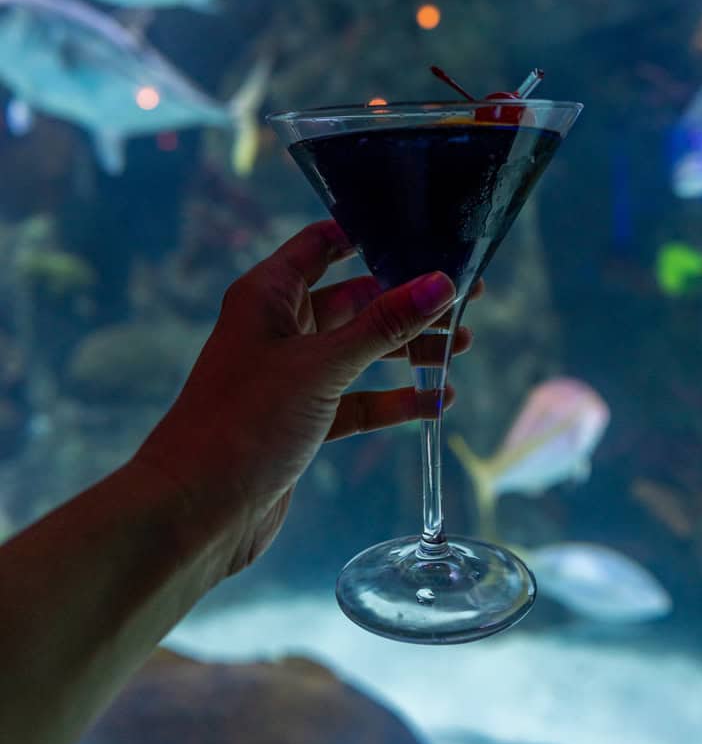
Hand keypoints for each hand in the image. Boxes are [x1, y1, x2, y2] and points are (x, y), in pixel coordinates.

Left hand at [134, 220, 476, 575]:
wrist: (194, 510)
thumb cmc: (243, 423)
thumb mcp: (321, 366)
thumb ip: (383, 325)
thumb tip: (441, 284)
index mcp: (268, 295)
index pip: (321, 245)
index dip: (368, 235)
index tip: (422, 233)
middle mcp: (278, 328)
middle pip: (353, 301)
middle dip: (406, 301)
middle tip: (466, 300)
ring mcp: (289, 375)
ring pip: (359, 351)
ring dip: (406, 350)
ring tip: (461, 347)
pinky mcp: (301, 420)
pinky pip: (356, 400)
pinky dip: (392, 400)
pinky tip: (436, 402)